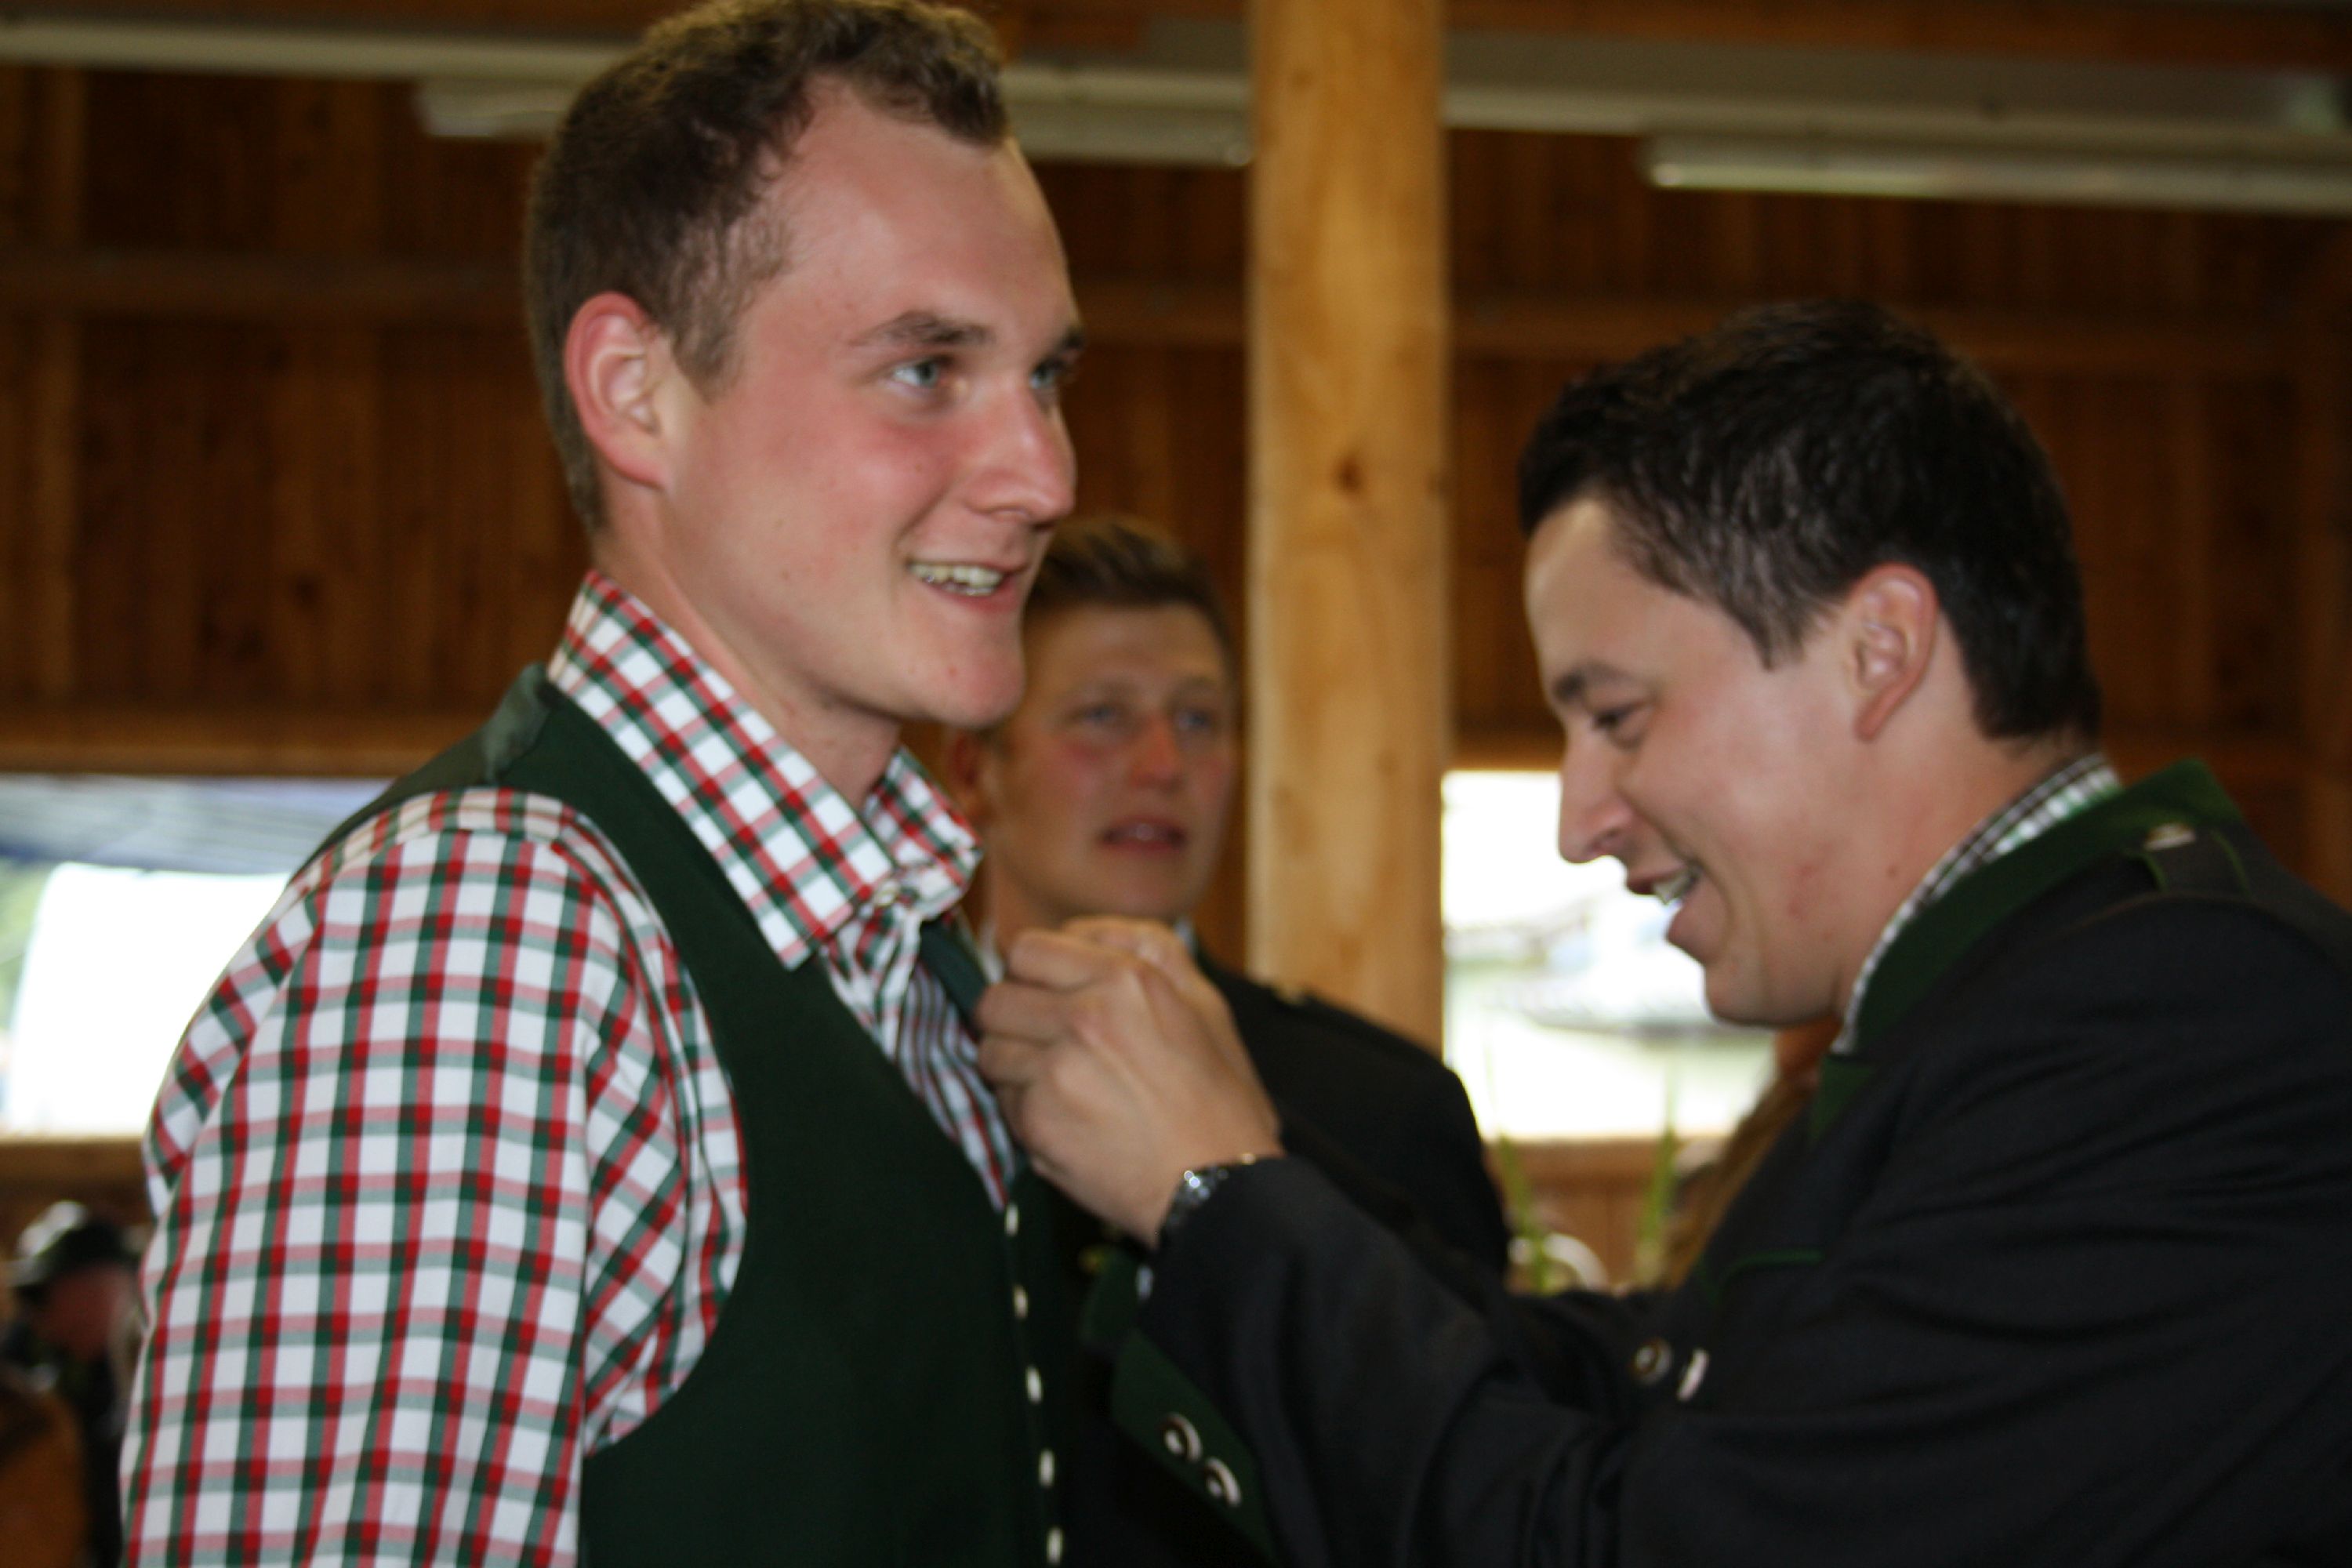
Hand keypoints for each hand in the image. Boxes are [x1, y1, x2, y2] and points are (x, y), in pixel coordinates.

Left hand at [978, 918, 1282, 1240]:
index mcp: (1125, 977)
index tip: (1043, 995)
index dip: (1031, 975)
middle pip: (995, 999)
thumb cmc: (1217, 1097)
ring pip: (990, 1051)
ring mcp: (1055, 1069)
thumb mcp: (1204, 1004)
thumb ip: (1148, 950)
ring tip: (1055, 1085)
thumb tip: (1080, 931)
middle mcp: (1084, 1015)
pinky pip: (1002, 1101)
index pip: (1026, 950)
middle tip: (1042, 1043)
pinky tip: (1065, 1120)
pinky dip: (1024, 1110)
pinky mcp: (1037, 1121)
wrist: (1216, 1183)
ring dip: (1013, 1066)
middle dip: (1013, 1020)